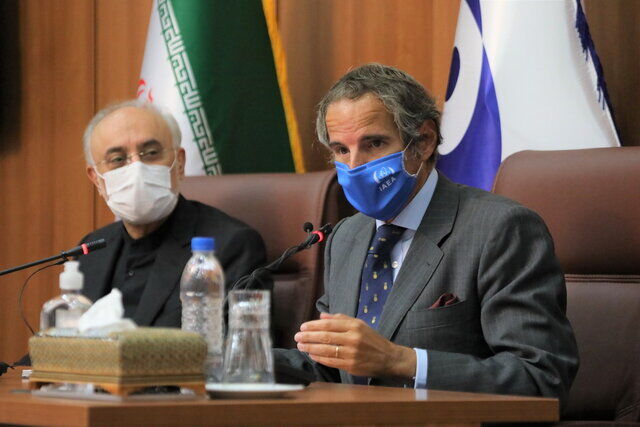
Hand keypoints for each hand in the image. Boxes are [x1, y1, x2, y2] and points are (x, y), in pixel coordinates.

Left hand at [294, 312, 415, 377]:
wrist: (389, 358)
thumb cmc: (373, 340)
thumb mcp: (360, 324)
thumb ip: (341, 319)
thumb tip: (322, 316)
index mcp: (355, 326)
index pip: (329, 324)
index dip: (313, 325)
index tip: (303, 326)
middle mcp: (353, 338)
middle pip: (325, 336)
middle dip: (308, 336)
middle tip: (297, 336)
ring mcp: (352, 353)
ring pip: (326, 349)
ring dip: (310, 347)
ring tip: (300, 345)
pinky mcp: (351, 365)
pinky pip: (331, 361)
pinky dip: (319, 358)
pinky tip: (311, 354)